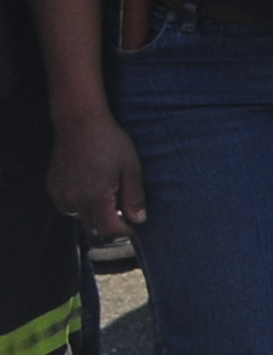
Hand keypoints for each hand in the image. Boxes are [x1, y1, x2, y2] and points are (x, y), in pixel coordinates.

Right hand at [47, 111, 144, 235]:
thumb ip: (134, 197)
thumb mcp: (131, 168)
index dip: (123, 230)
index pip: (108, 229)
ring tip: (108, 193)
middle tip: (124, 207)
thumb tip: (138, 220)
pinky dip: (79, 203)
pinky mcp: (53, 187)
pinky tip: (90, 187)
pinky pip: (67, 205)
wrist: (80, 123)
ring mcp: (60, 195)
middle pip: (94, 224)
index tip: (134, 226)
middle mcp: (74, 202)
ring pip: (80, 215)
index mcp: (95, 199)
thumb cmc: (110, 142)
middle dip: (110, 221)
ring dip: (94, 212)